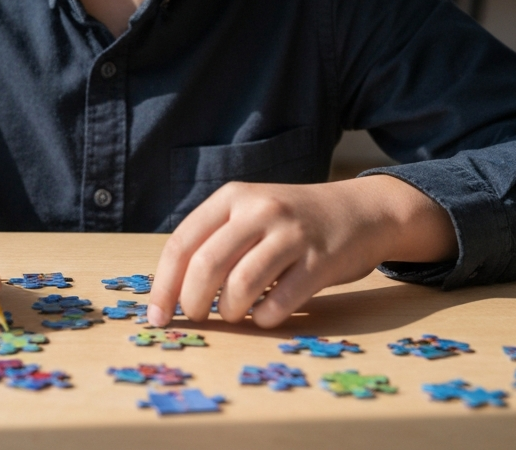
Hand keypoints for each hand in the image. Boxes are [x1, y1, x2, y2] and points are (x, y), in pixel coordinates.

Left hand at [147, 175, 456, 328]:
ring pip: (240, 285)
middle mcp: (258, 209)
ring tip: (233, 314)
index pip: (182, 243)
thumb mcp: (249, 213)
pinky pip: (280, 301)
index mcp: (231, 197)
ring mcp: (290, 233)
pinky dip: (265, 318)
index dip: (163, 284)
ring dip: (230, 312)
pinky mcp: (319, 260)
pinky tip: (265, 316)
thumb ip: (216, 240)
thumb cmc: (291, 221)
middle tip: (196, 317)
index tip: (157, 317)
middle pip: (206, 265)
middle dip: (192, 302)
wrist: (358, 210)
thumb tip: (171, 291)